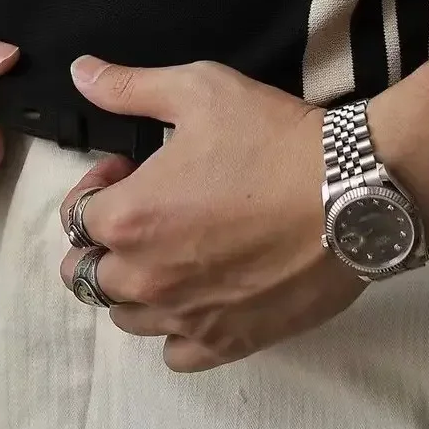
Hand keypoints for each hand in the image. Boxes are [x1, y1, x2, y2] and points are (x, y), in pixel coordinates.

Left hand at [58, 57, 365, 371]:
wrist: (354, 191)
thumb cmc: (274, 138)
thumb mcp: (199, 91)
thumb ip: (130, 87)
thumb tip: (82, 73)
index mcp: (129, 217)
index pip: (74, 218)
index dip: (96, 187)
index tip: (129, 170)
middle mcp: (146, 277)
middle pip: (86, 276)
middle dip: (102, 242)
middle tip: (146, 212)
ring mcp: (186, 316)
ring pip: (126, 318)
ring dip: (134, 287)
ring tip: (172, 253)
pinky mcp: (228, 341)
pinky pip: (175, 355)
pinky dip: (176, 331)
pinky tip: (199, 297)